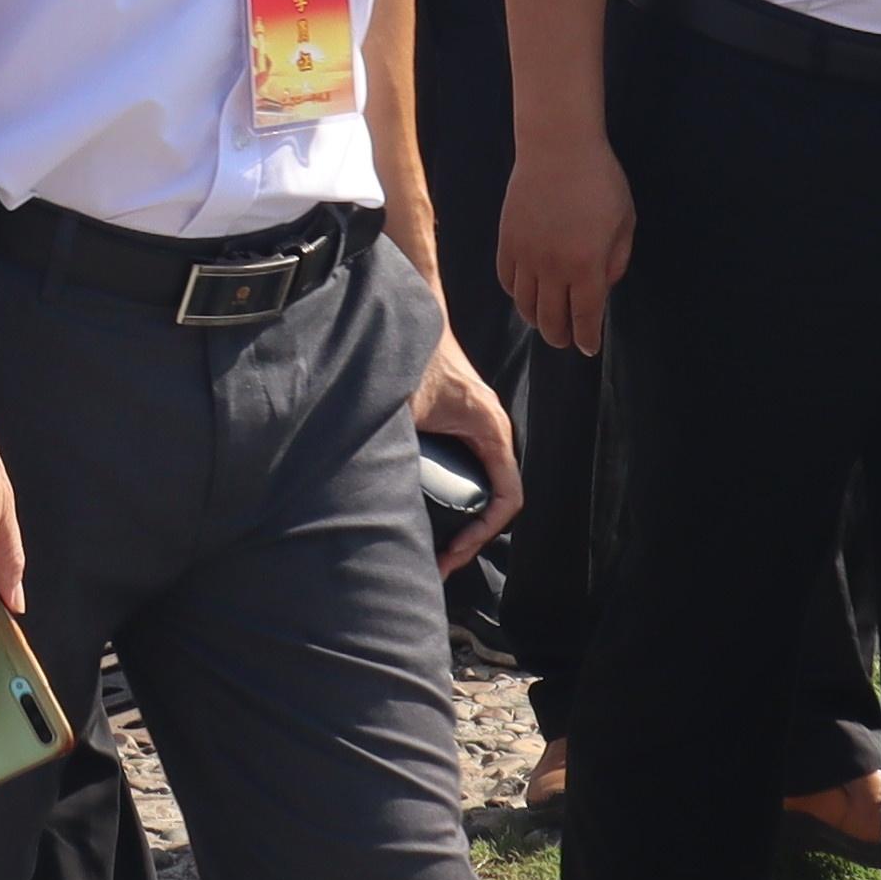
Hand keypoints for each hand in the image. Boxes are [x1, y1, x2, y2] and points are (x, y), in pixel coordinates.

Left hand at [412, 333, 522, 575]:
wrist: (410, 314)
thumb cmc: (415, 355)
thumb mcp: (404, 407)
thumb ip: (395, 442)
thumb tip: (372, 486)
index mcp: (490, 431)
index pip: (508, 498)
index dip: (483, 534)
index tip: (453, 553)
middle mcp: (491, 432)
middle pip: (495, 500)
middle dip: (470, 537)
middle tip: (437, 565)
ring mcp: (477, 430)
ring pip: (482, 488)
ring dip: (462, 521)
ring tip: (432, 551)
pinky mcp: (460, 427)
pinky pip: (468, 473)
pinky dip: (453, 500)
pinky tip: (425, 516)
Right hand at [496, 128, 633, 355]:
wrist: (557, 147)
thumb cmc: (600, 181)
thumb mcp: (625, 222)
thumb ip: (616, 261)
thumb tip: (602, 288)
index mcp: (587, 265)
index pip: (586, 316)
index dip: (587, 337)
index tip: (589, 348)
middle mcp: (553, 267)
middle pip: (552, 319)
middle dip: (561, 336)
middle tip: (567, 340)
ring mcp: (526, 255)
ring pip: (525, 305)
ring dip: (537, 320)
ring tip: (546, 322)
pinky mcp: (507, 241)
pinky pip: (507, 281)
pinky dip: (517, 294)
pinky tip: (527, 294)